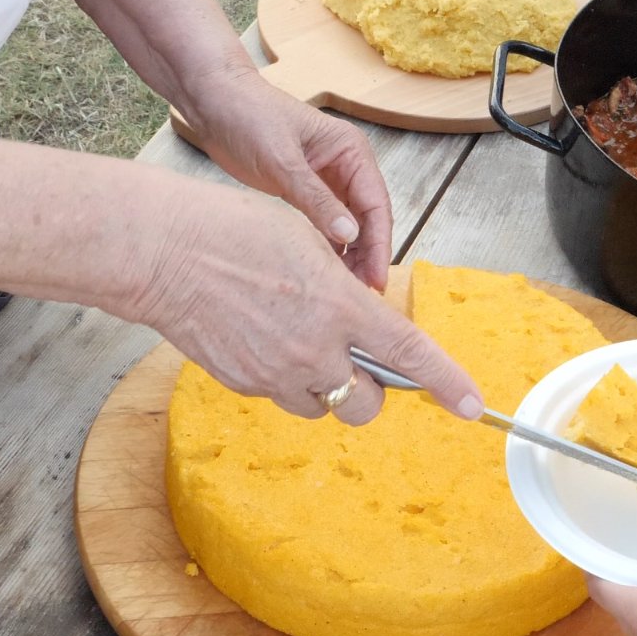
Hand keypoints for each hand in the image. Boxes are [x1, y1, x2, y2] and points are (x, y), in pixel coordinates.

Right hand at [129, 181, 479, 425]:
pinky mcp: (243, 384)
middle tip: (356, 357)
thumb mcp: (307, 241)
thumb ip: (343, 288)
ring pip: (323, 406)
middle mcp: (314, 349)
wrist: (162, 251)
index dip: (447, 383)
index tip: (474, 407)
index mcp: (339, 306)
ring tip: (300, 341)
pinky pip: (280, 395)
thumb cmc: (232, 229)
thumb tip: (358, 315)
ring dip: (326, 385)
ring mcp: (275, 374)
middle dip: (371, 389)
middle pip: (367, 405)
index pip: (409, 355)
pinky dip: (284, 376)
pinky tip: (262, 335)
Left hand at [190, 64, 394, 290]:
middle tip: (361, 294)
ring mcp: (325, 180)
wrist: (212, 101)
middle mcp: (345, 166)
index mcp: (351, 152)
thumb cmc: (248, 116)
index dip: (379, 244)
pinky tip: (320, 270)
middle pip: (367, 219)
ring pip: (347, 225)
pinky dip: (326, 246)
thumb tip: (351, 235)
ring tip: (341, 289)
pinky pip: (324, 224)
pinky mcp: (303, 190)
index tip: (376, 279)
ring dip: (348, 255)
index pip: (376, 205)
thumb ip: (316, 199)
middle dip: (367, 254)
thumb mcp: (283, 161)